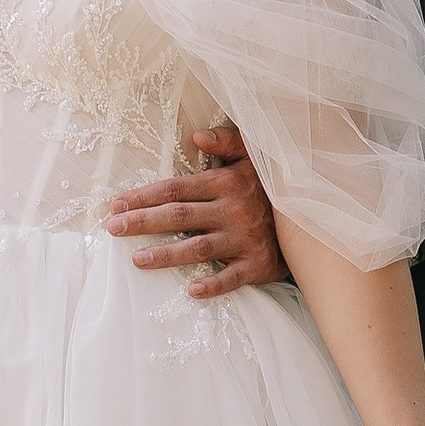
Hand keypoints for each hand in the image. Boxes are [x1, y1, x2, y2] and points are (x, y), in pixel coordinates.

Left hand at [106, 125, 284, 300]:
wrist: (312, 218)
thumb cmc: (272, 186)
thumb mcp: (254, 156)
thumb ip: (226, 141)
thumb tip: (197, 134)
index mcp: (227, 182)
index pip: (176, 188)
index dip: (144, 195)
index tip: (116, 203)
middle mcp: (234, 210)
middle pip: (180, 216)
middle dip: (143, 222)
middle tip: (113, 228)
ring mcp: (245, 239)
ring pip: (199, 248)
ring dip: (166, 255)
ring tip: (137, 260)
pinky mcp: (258, 265)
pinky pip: (232, 278)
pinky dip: (213, 285)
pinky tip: (190, 291)